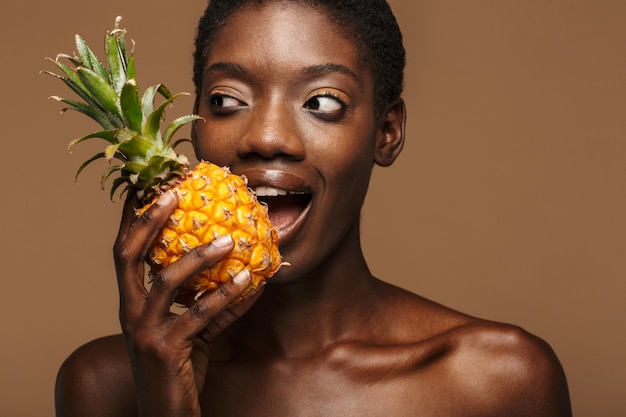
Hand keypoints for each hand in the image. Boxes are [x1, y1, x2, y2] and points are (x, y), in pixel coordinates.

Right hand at [113, 190, 260, 416]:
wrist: (166, 416)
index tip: (148, 186)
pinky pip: (199, 314)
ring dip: (199, 256)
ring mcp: (143, 331)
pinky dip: (225, 296)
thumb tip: (246, 271)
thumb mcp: (190, 329)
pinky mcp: (165, 349)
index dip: (133, 219)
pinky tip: (250, 281)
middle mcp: (129, 313)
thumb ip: (210, 301)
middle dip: (148, 220)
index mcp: (131, 303)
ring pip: (166, 281)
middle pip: (128, 255)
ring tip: (229, 239)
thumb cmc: (178, 369)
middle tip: (173, 192)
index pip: (125, 252)